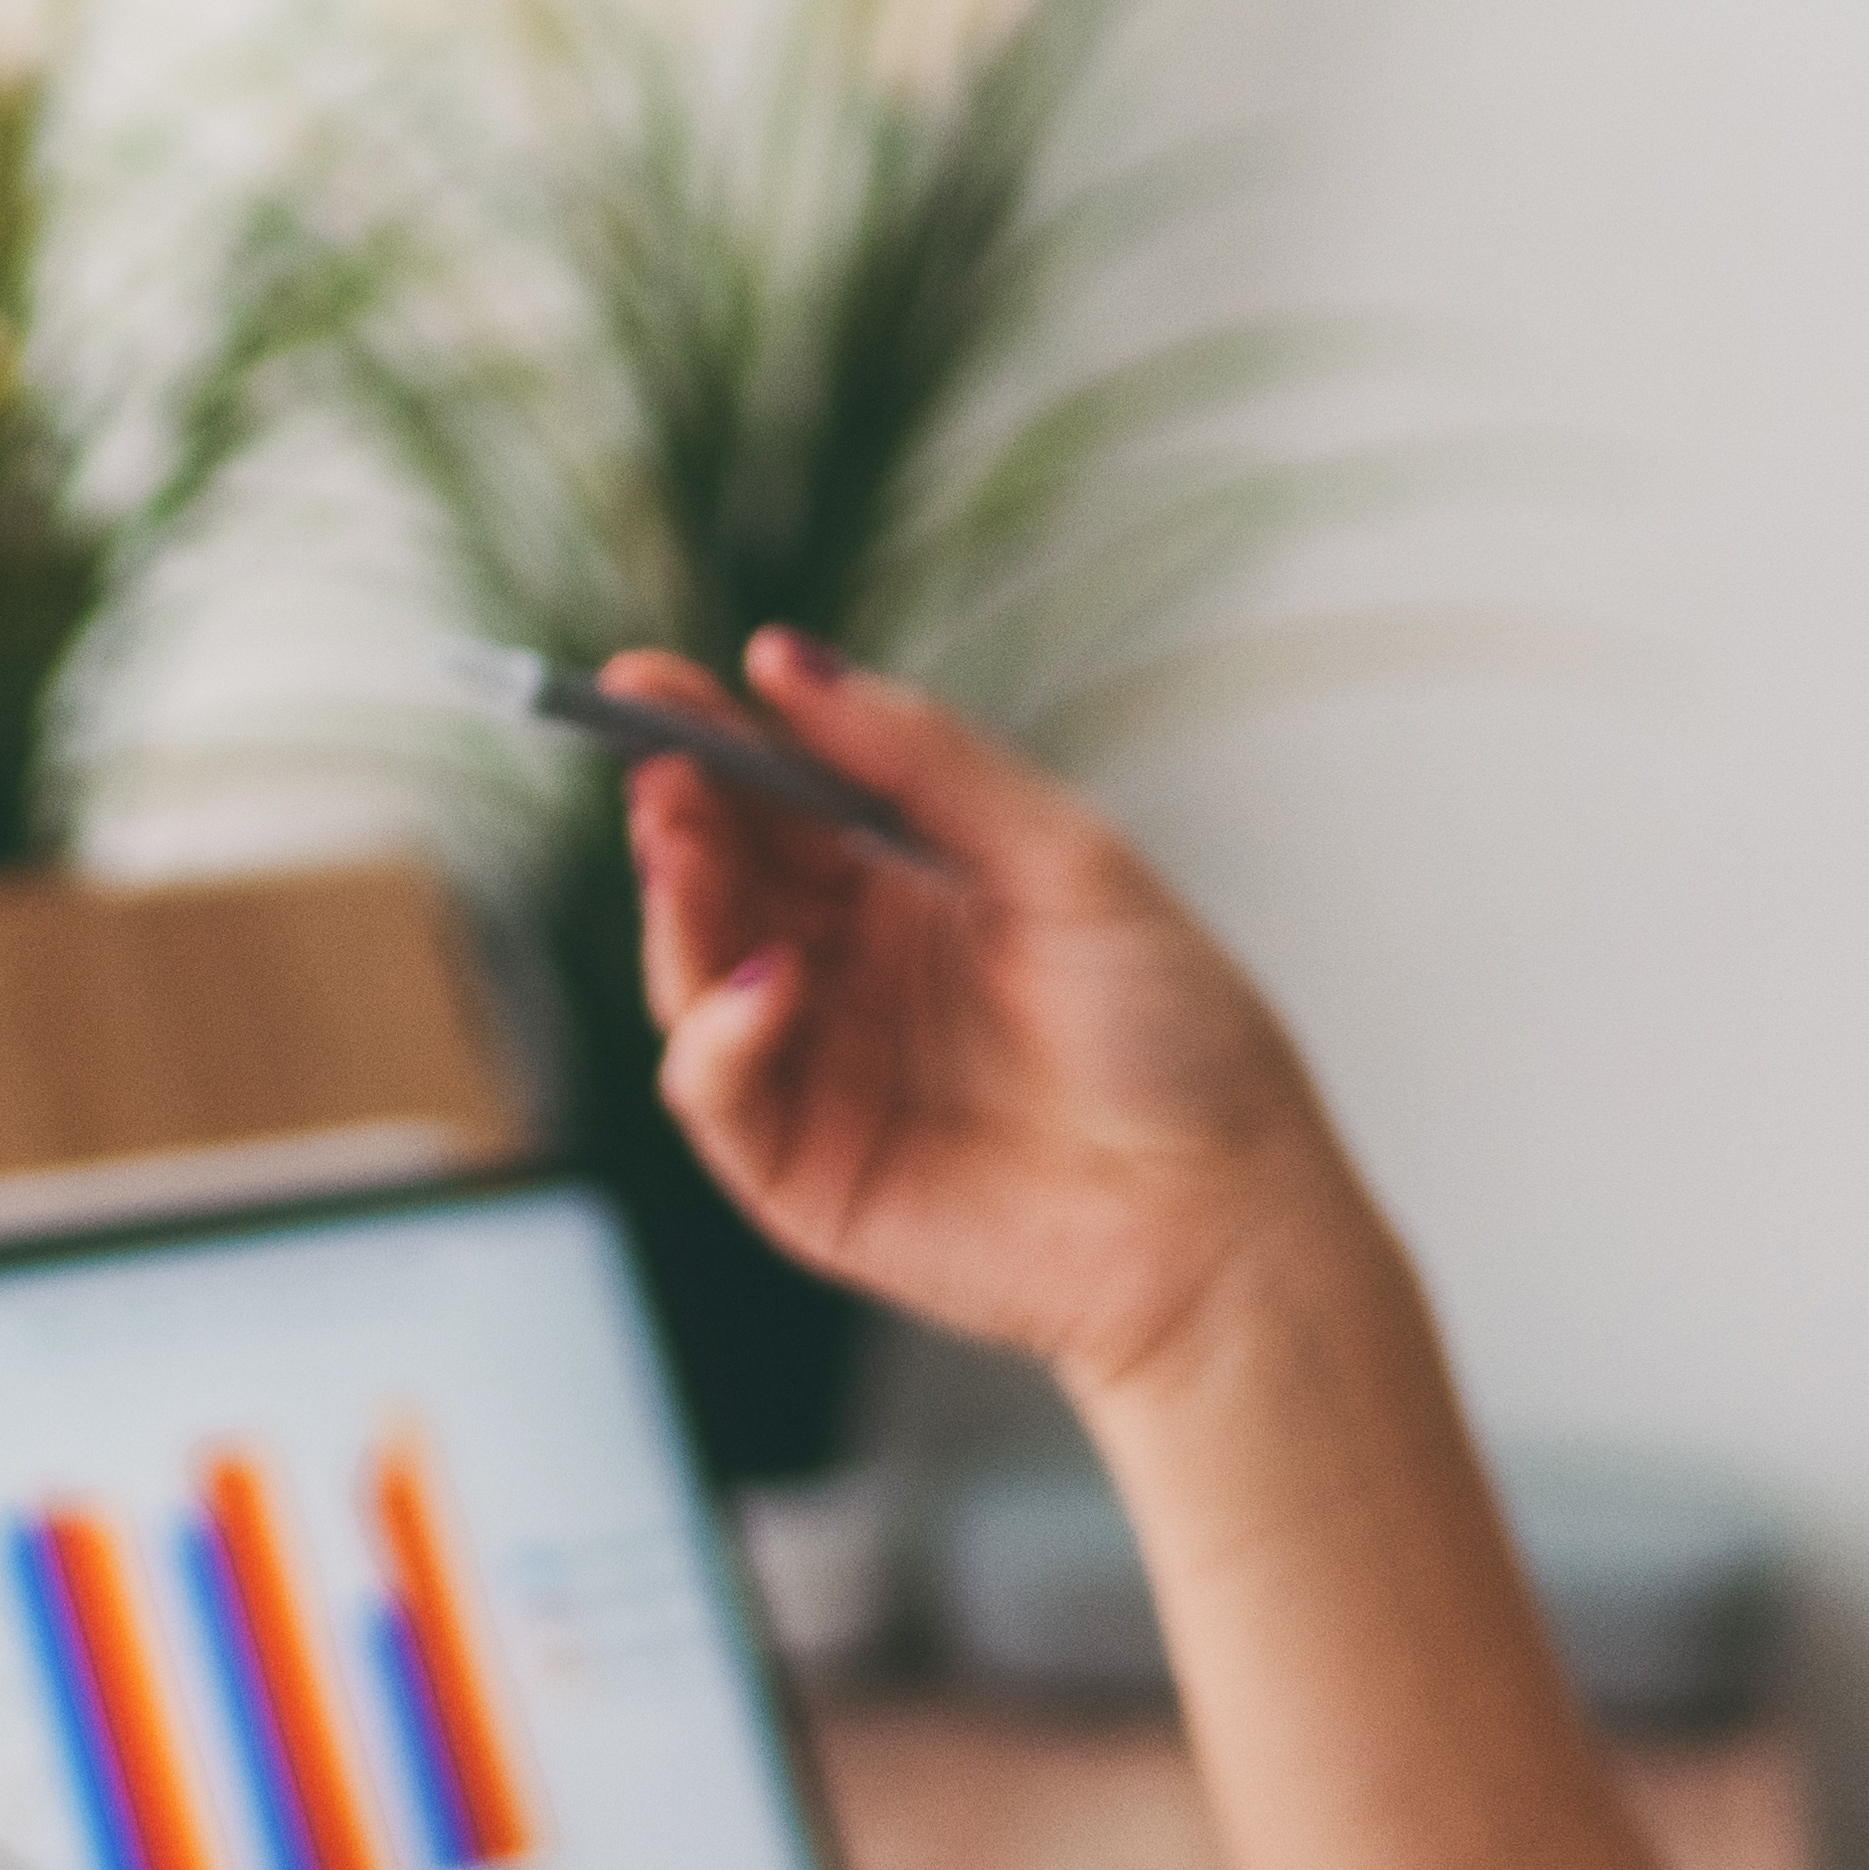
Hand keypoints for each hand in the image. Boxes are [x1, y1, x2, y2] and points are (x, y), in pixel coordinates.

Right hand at [625, 633, 1356, 1400]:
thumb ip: (924, 760)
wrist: (1223, 1208)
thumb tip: (787, 660)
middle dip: (676, 813)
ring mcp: (818, 1072)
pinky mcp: (802, 1173)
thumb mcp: (1064, 856)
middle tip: (662, 768)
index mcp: (904, 891)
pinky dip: (719, 1032)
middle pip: (717, 878)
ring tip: (689, 848)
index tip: (645, 679)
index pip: (773, 799)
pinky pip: (715, 1091)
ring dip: (678, 908)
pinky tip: (770, 984)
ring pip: (691, 976)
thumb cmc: (1177, 1036)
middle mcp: (846, 975)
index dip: (704, 737)